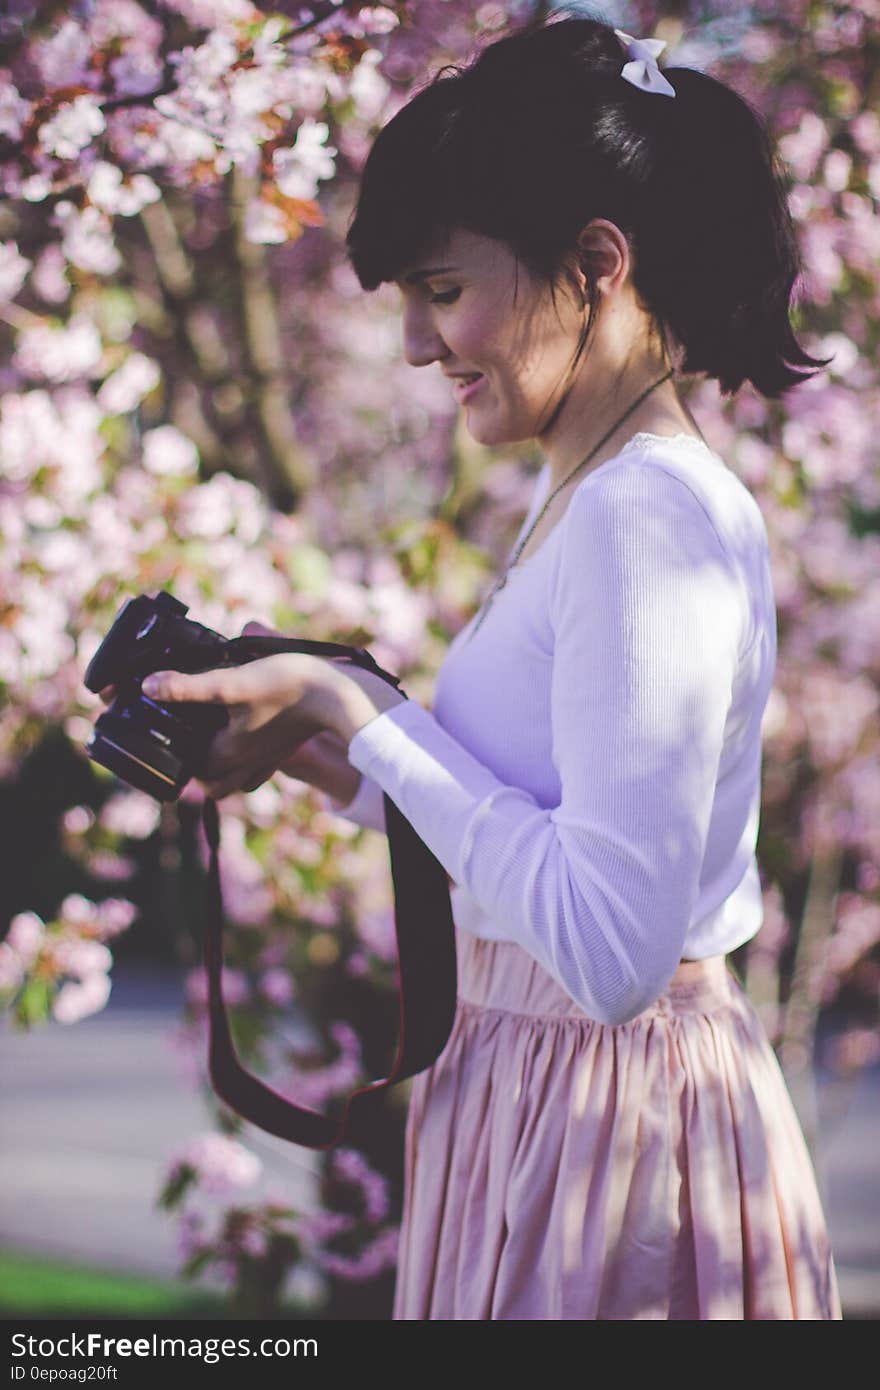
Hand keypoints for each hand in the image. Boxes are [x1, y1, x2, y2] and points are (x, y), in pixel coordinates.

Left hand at [118, 622, 342, 799]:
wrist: (336, 693)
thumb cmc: (286, 687)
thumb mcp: (229, 683)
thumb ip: (186, 687)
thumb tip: (148, 687)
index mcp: (227, 755)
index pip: (187, 769)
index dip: (171, 753)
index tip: (162, 729)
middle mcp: (245, 766)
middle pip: (210, 785)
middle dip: (194, 769)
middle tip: (185, 739)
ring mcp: (266, 762)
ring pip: (233, 782)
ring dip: (218, 771)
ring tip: (209, 742)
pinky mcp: (282, 751)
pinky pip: (256, 772)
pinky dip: (243, 764)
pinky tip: (242, 738)